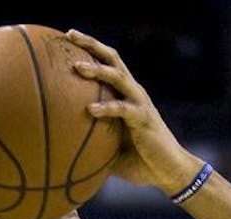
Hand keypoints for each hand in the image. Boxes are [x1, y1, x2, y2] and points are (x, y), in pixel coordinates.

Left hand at [66, 29, 199, 194]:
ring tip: (77, 67)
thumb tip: (62, 150)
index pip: (108, 63)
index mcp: (126, 94)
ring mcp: (140, 104)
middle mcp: (134, 92)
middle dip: (91, 45)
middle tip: (70, 35)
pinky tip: (91, 110)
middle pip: (113, 59)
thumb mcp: (109, 150)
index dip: (90, 49)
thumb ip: (91, 142)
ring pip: (119, 77)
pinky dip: (107, 108)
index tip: (67, 38)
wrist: (169, 172)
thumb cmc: (139, 162)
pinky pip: (123, 109)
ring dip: (98, 70)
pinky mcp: (144, 119)